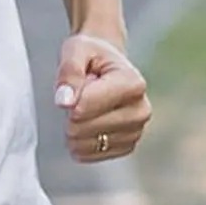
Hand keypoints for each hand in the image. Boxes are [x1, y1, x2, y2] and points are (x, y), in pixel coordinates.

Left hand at [54, 33, 150, 163]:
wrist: (108, 66)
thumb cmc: (91, 55)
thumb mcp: (76, 50)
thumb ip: (69, 72)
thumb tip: (64, 101)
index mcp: (133, 83)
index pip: (84, 105)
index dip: (68, 96)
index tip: (75, 83)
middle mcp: (141, 110)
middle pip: (81, 127)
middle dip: (70, 112)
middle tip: (81, 94)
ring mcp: (136, 132)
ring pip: (82, 144)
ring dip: (73, 126)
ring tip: (86, 106)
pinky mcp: (126, 147)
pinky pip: (86, 154)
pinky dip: (78, 140)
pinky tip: (88, 122)